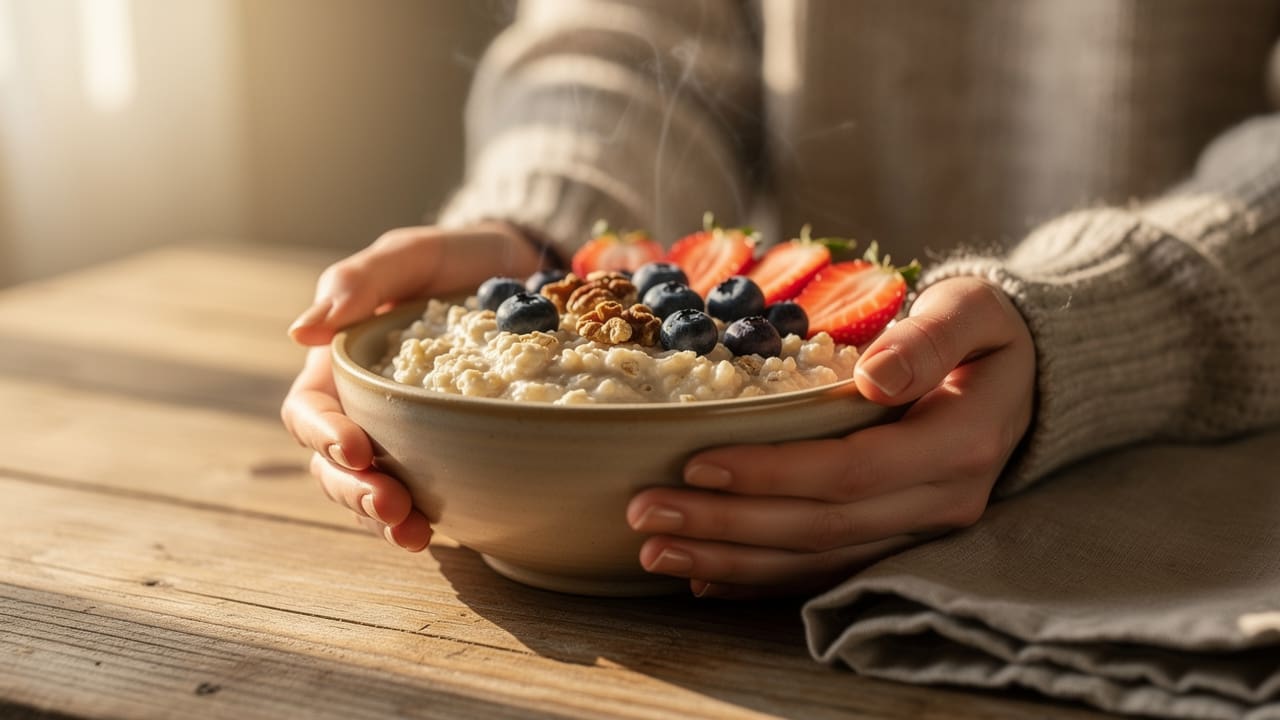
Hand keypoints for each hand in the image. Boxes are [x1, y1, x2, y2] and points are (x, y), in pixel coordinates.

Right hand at [281, 222, 545, 549]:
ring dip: (383, 519)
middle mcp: (364, 407)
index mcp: (340, 365)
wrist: (522, 272)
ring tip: (414, 535)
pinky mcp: (446, 452)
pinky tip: (441, 533)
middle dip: (353, 492)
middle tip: (390, 507)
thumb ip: (358, 282)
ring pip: (372, 490)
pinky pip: (425, 494)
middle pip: (333, 466)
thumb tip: (299, 332)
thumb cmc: (454, 259)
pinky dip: (425, 517)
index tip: (357, 449)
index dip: (323, 436)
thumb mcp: (408, 255)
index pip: (308, 412)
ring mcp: (404, 435)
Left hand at [626, 276, 1034, 597]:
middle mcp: (942, 502)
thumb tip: (875, 376)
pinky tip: (704, 578)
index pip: (852, 470)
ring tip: (655, 552)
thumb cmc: (985, 333)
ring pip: (816, 562)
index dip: (772, 472)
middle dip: (727, 524)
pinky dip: (761, 579)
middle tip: (644, 513)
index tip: (697, 461)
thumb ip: (929, 338)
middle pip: (820, 527)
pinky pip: (825, 573)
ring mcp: (921, 532)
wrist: (1026, 380)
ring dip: (731, 562)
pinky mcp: (898, 542)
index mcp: (958, 442)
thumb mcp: (973, 310)